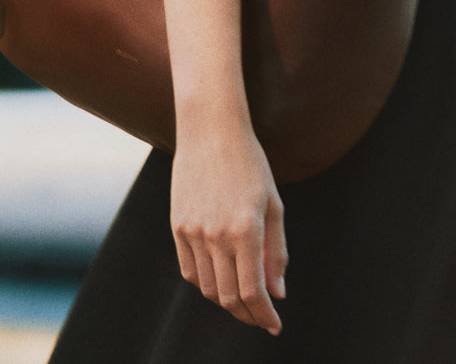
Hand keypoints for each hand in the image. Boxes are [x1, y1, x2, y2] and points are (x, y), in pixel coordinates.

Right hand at [170, 126, 287, 334]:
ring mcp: (193, 231)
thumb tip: (277, 293)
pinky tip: (220, 278)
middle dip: (248, 314)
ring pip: (208, 288)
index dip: (264, 316)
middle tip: (261, 317)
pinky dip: (205, 283)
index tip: (274, 325)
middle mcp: (217, 234)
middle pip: (229, 298)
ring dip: (227, 301)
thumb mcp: (273, 204)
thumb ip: (276, 251)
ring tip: (243, 298)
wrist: (210, 130)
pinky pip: (189, 271)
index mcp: (246, 229)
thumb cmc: (250, 163)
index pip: (253, 292)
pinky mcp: (178, 226)